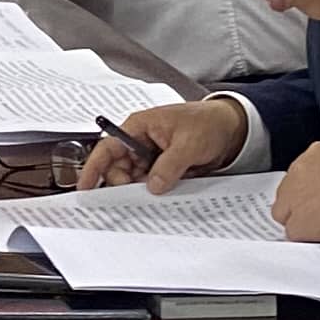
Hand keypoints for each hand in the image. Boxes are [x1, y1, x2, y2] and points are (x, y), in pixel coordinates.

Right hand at [78, 95, 251, 192]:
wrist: (232, 128)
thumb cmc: (208, 122)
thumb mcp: (188, 143)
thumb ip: (169, 165)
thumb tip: (153, 185)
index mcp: (139, 127)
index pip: (108, 147)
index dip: (94, 167)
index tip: (86, 186)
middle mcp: (141, 142)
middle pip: (118, 168)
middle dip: (124, 183)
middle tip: (136, 197)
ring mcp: (152, 156)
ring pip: (134, 179)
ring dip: (141, 189)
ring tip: (153, 197)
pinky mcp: (163, 168)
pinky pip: (151, 183)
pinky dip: (154, 191)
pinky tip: (163, 196)